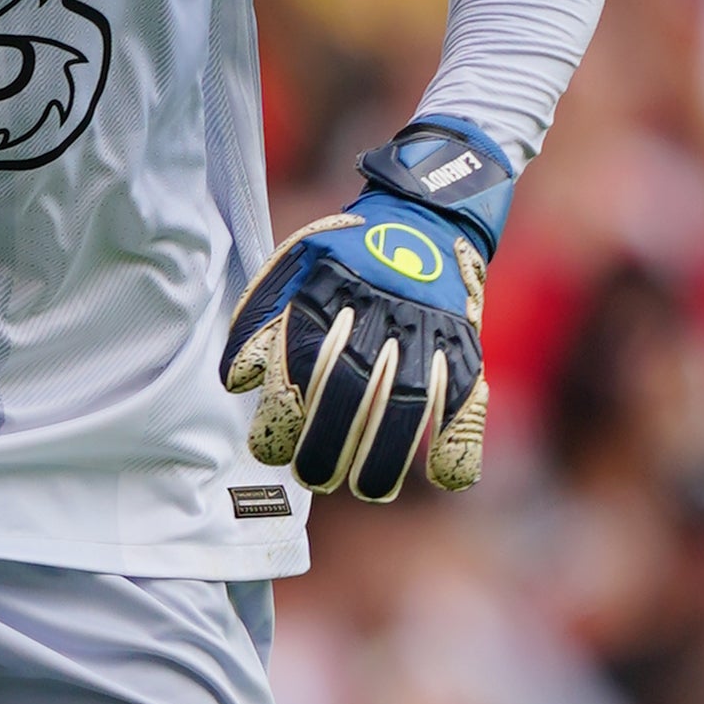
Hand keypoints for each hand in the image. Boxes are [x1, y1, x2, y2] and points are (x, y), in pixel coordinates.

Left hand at [220, 121, 511, 502]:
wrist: (427, 215)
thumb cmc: (347, 257)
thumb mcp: (295, 269)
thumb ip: (260, 321)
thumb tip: (235, 382)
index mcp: (325, 296)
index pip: (297, 365)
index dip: (281, 417)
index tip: (270, 452)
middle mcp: (376, 314)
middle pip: (350, 391)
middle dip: (328, 446)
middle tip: (315, 477)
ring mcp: (425, 331)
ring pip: (408, 402)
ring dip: (388, 455)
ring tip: (370, 488)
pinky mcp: (464, 344)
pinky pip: (468, 396)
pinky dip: (460, 440)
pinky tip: (447, 479)